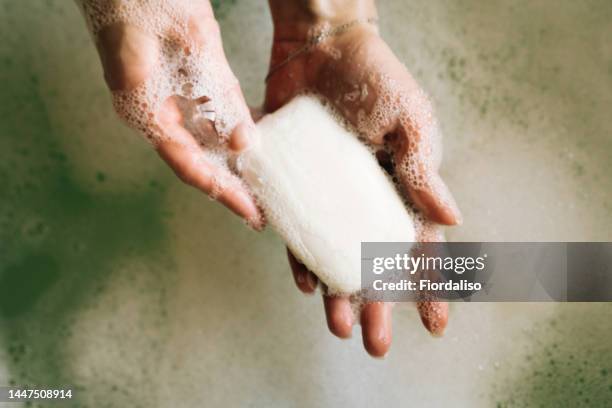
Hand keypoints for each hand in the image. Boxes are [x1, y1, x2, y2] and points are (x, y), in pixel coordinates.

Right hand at [84, 0, 262, 227]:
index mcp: (144, 106)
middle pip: (195, 160)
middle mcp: (149, 109)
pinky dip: (223, 134)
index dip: (222, 192)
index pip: (190, 165)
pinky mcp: (168, 80)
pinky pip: (199, 116)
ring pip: (198, 142)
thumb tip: (243, 141)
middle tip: (259, 211)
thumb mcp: (194, 41)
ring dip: (227, 165)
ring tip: (256, 187)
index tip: (250, 214)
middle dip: (228, 186)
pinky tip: (243, 145)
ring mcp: (157, 95)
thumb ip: (219, 94)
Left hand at [265, 12, 460, 356]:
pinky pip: (297, 231)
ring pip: (334, 256)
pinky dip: (300, 258)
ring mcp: (328, 196)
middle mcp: (364, 200)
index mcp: (401, 188)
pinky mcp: (295, 185)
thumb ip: (422, 169)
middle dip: (378, 304)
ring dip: (336, 294)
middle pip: (373, 264)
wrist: (320, 47)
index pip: (418, 247)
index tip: (435, 324)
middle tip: (375, 345)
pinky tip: (305, 283)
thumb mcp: (408, 121)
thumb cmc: (374, 78)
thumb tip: (450, 220)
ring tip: (338, 327)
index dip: (428, 286)